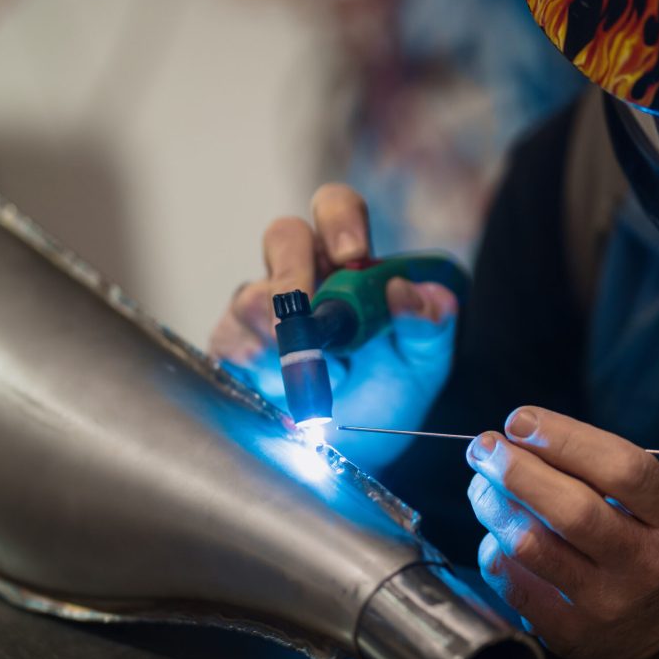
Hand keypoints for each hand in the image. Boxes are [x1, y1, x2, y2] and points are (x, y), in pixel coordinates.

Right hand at [209, 183, 457, 471]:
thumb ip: (428, 325)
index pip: (335, 208)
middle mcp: (298, 272)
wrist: (354, 450)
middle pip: (283, 235)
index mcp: (346, 260)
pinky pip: (230, 345)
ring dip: (286, 342)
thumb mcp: (421, 361)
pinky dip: (259, 371)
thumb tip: (407, 291)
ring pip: (251, 297)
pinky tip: (282, 392)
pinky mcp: (231, 347)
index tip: (352, 256)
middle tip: (314, 317)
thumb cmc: (387, 391)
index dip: (339, 220)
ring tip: (318, 383)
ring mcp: (258, 308)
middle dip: (296, 272)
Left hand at [466, 406, 658, 658]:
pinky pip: (510, 580)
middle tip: (484, 446)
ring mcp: (604, 603)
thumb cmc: (640, 541)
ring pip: (530, 545)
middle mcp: (642, 562)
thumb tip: (518, 433)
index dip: (564, 438)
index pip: (622, 470)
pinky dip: (492, 546)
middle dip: (515, 469)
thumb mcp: (649, 500)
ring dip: (492, 504)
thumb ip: (594, 464)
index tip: (520, 420)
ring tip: (482, 485)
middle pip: (572, 510)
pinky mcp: (566, 632)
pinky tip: (496, 532)